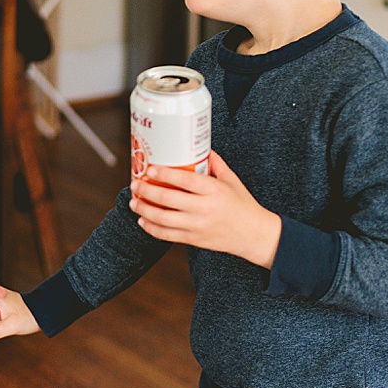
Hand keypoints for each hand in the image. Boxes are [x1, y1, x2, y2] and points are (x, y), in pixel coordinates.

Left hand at [129, 151, 281, 268]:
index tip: (150, 169)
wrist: (254, 235)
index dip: (164, 174)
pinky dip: (152, 228)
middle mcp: (204, 208)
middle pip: (168, 199)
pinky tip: (143, 220)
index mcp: (214, 190)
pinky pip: (167, 235)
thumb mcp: (232, 181)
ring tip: (134, 202)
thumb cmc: (243, 205)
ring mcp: (198, 226)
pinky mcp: (194, 239)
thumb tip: (201, 147)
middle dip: (147, 191)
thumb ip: (216, 164)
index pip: (185, 180)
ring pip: (163, 219)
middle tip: (136, 184)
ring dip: (144, 210)